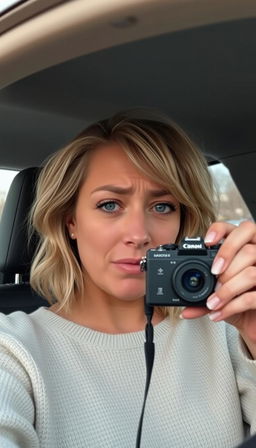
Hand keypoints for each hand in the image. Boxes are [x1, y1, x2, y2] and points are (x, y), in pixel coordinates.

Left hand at [181, 221, 255, 355]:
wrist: (252, 321)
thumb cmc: (235, 302)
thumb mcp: (217, 295)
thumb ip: (201, 297)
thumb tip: (184, 309)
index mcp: (247, 248)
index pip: (239, 227)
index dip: (222, 230)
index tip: (207, 242)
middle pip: (247, 243)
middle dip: (226, 255)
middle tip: (213, 273)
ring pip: (251, 271)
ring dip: (227, 289)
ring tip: (212, 303)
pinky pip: (253, 297)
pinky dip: (231, 306)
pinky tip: (218, 313)